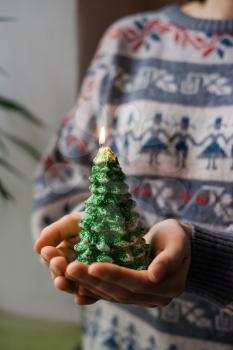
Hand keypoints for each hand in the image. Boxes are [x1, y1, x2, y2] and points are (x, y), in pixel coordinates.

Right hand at [34, 213, 98, 304]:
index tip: (48, 251)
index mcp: (65, 254)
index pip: (52, 260)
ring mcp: (89, 279)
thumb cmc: (96, 221)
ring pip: (74, 287)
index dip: (49, 257)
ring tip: (62, 282)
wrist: (126, 226)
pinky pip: (94, 296)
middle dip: (57, 270)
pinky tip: (80, 298)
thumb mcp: (75, 223)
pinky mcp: (105, 286)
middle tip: (58, 263)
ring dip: (67, 285)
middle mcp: (75, 268)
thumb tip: (37, 248)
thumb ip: (56, 232)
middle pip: (61, 275)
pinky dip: (86, 298)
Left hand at [65, 219, 191, 306]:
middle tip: (70, 268)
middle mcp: (154, 297)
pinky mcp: (132, 294)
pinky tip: (74, 286)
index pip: (136, 282)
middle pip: (120, 292)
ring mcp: (142, 298)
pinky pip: (110, 294)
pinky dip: (92, 290)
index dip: (114, 275)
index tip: (93, 266)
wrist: (177, 245)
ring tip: (67, 274)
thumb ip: (170, 258)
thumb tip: (155, 274)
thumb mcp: (178, 242)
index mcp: (168, 285)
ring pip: (112, 295)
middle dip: (94, 281)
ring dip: (88, 286)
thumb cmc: (177, 238)